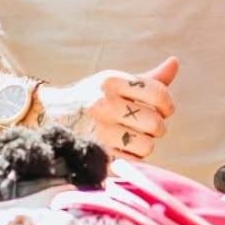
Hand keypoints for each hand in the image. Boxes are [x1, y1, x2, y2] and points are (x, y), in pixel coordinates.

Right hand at [37, 57, 178, 160]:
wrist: (50, 116)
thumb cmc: (92, 97)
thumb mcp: (115, 82)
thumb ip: (148, 79)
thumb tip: (175, 63)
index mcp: (111, 81)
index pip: (158, 93)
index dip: (168, 105)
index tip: (164, 110)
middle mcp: (104, 103)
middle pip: (156, 123)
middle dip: (156, 127)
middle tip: (145, 126)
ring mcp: (99, 130)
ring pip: (147, 146)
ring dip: (145, 145)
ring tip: (131, 137)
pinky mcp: (96, 153)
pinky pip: (132, 161)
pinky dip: (132, 158)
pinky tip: (121, 148)